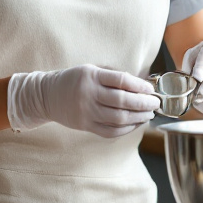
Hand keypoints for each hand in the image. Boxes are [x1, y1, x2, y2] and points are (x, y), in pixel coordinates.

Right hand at [8, 64, 158, 137]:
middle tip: (155, 102)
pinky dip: (127, 129)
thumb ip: (113, 77)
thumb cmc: (74, 80)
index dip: (139, 85)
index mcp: (91, 76)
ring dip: (138, 117)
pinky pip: (110, 131)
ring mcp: (86, 112)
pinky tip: (135, 123)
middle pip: (122, 101)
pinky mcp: (85, 125)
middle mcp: (88, 94)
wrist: (48, 95)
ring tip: (148, 114)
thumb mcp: (91, 70)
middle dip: (143, 103)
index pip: (121, 80)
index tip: (150, 89)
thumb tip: (141, 86)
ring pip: (118, 118)